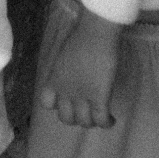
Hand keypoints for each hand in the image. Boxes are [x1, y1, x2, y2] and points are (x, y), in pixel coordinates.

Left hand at [37, 0, 122, 127]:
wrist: (94, 34)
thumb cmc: (80, 37)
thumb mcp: (64, 56)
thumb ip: (64, 70)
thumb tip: (72, 71)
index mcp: (54, 80)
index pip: (46, 103)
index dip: (57, 105)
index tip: (67, 100)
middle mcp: (65, 92)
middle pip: (65, 118)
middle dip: (75, 118)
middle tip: (86, 111)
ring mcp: (82, 97)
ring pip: (84, 123)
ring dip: (92, 122)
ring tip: (100, 116)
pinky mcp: (99, 98)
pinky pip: (101, 120)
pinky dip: (107, 123)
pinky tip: (111, 119)